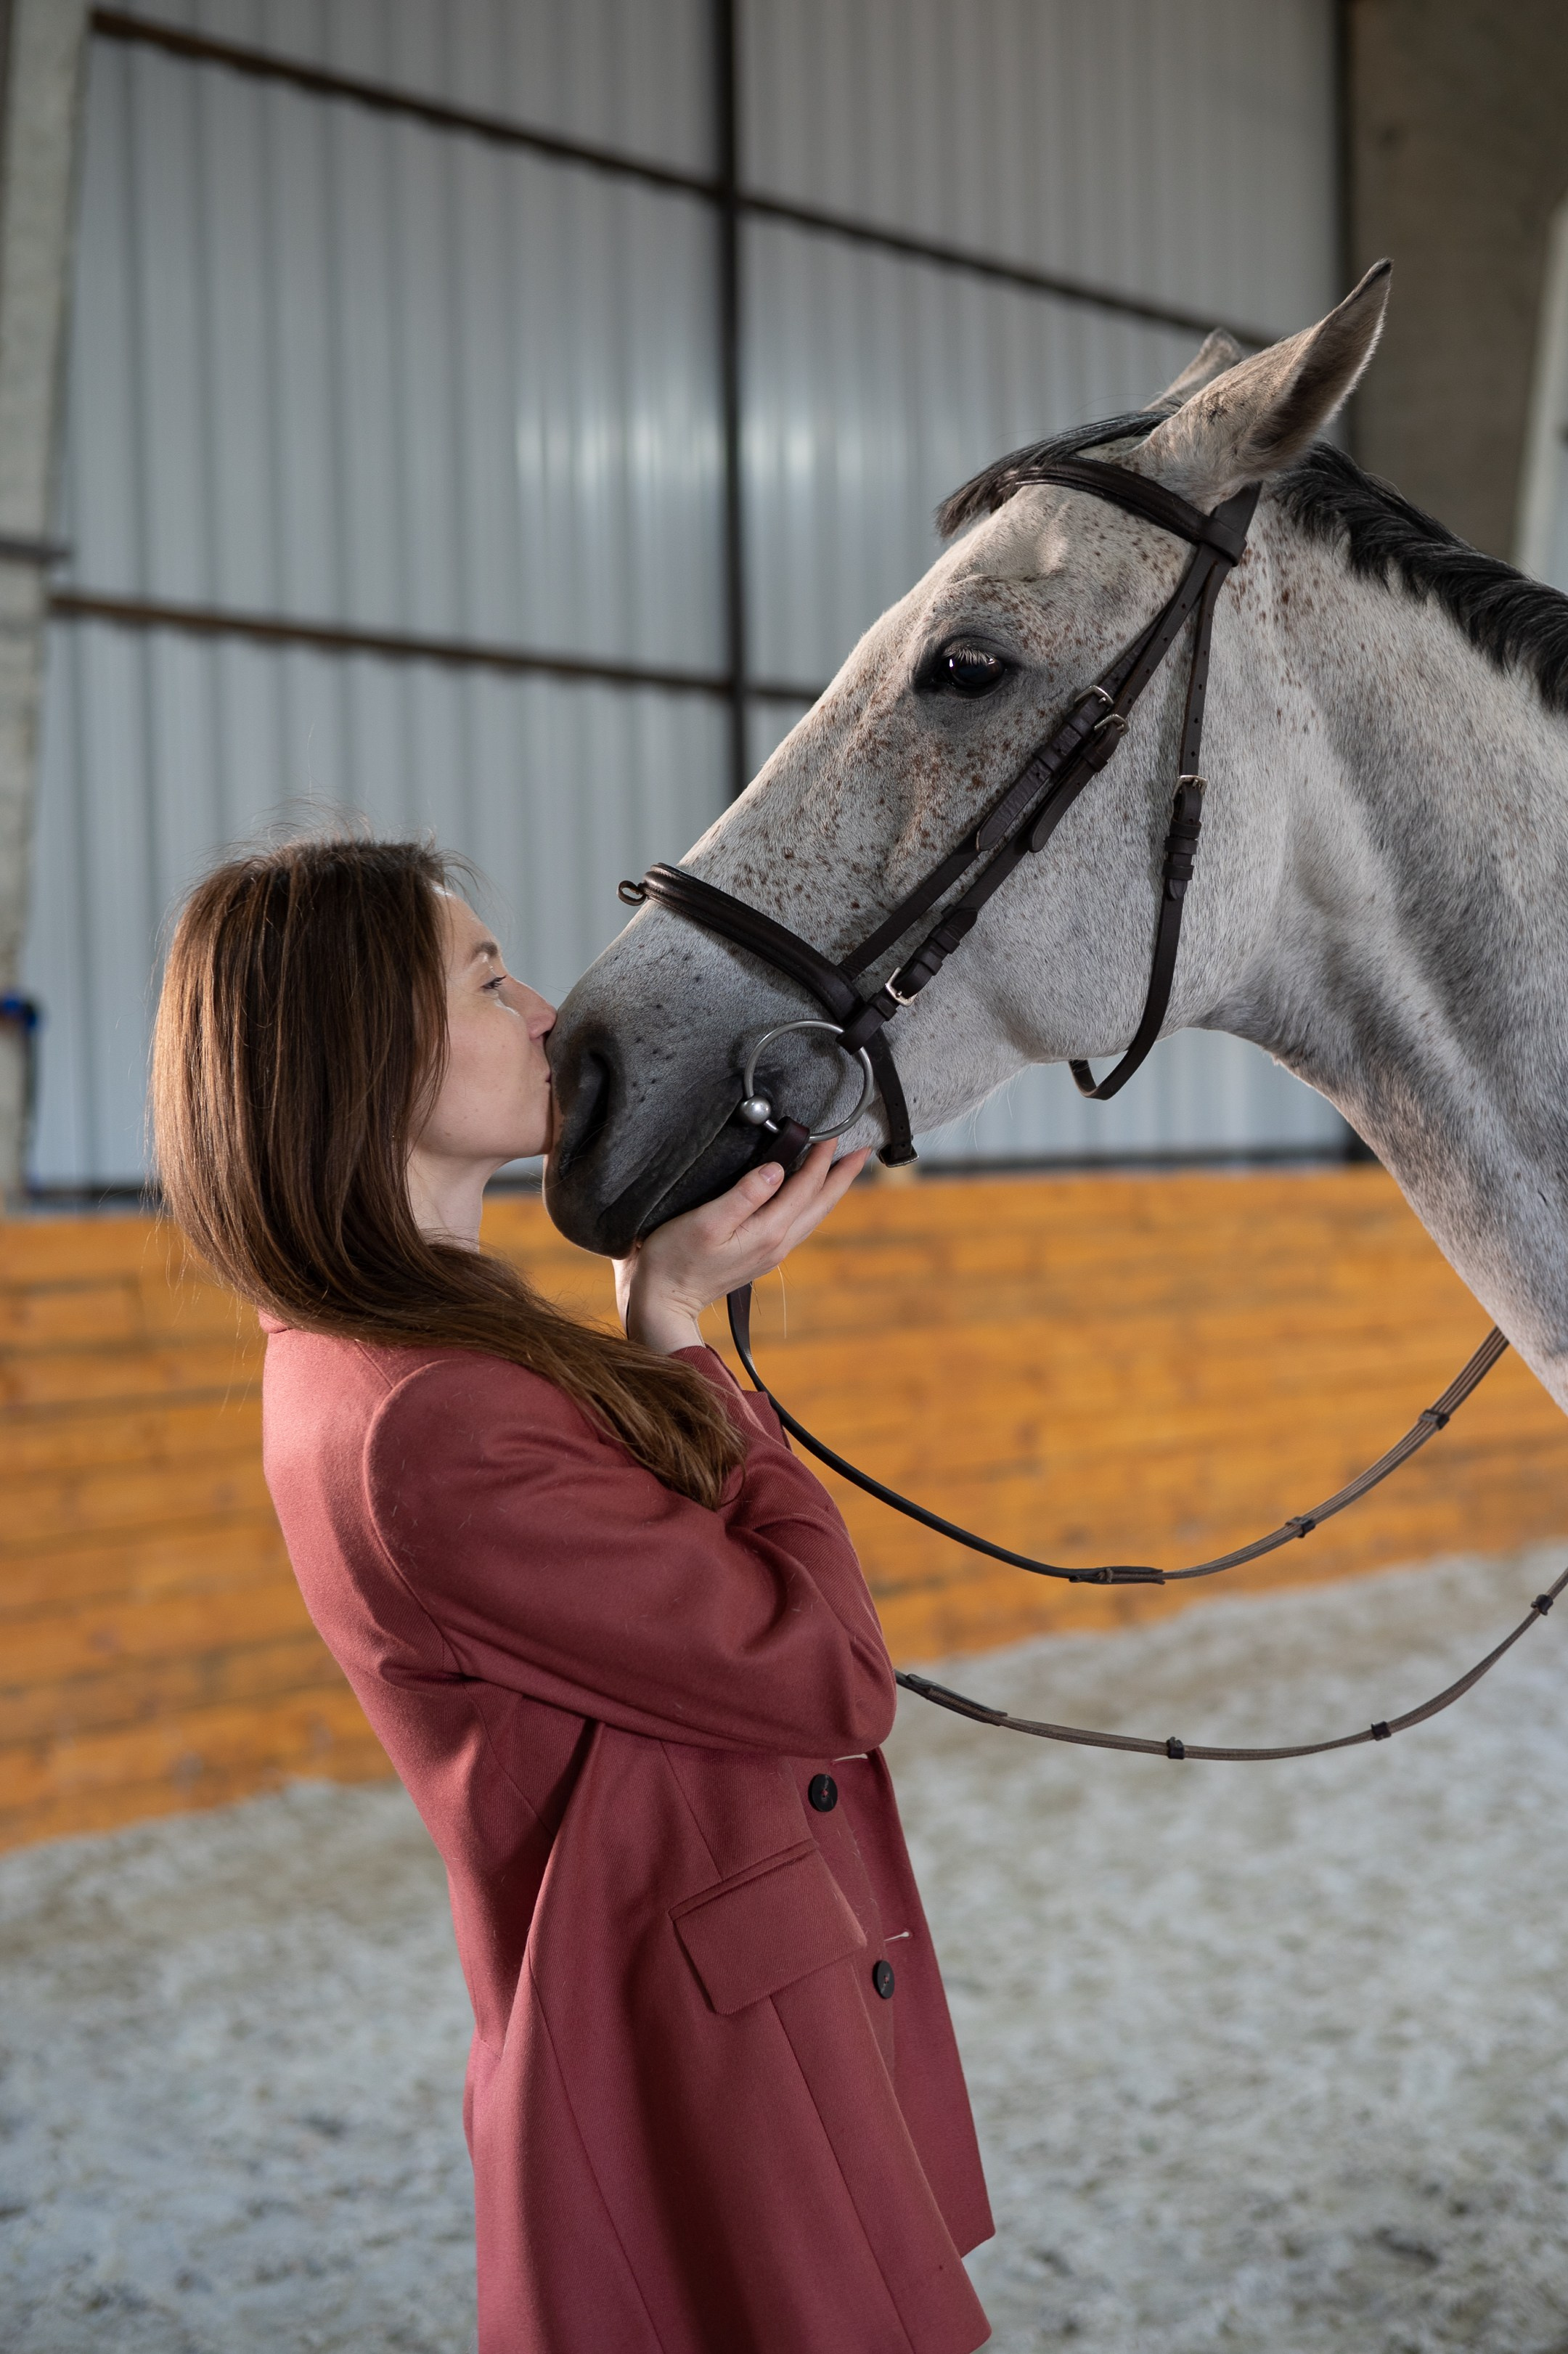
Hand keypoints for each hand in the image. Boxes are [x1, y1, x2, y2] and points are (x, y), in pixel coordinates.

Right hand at [615, 1141, 869, 1354]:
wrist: (665, 1302)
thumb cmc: (676, 1259)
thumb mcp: (707, 1221)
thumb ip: (745, 1194)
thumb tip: (777, 1169)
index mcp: (769, 1231)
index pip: (805, 1187)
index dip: (821, 1159)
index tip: (833, 1133)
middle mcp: (778, 1243)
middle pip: (820, 1203)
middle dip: (842, 1176)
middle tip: (862, 1151)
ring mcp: (771, 1252)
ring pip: (812, 1215)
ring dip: (830, 1190)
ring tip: (842, 1170)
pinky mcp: (759, 1255)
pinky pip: (797, 1223)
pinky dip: (810, 1204)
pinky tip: (806, 1197)